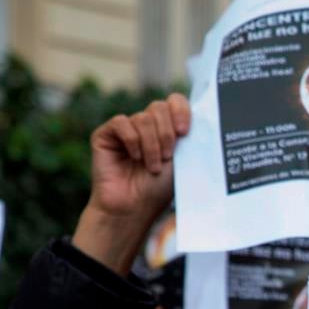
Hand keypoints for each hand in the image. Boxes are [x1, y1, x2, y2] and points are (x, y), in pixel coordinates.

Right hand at [75, 95, 190, 274]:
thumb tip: (203, 118)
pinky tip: (133, 158)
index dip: (181, 111)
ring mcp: (126, 128)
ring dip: (152, 145)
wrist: (134, 207)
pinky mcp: (106, 134)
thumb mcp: (182, 161)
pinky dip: (132, 141)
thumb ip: (188, 138)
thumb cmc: (159, 189)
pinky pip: (122, 123)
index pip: (175, 101)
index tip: (184, 132)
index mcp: (166, 127)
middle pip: (160, 107)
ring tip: (152, 167)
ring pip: (143, 118)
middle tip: (168, 157)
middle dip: (167, 134)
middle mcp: (146, 124)